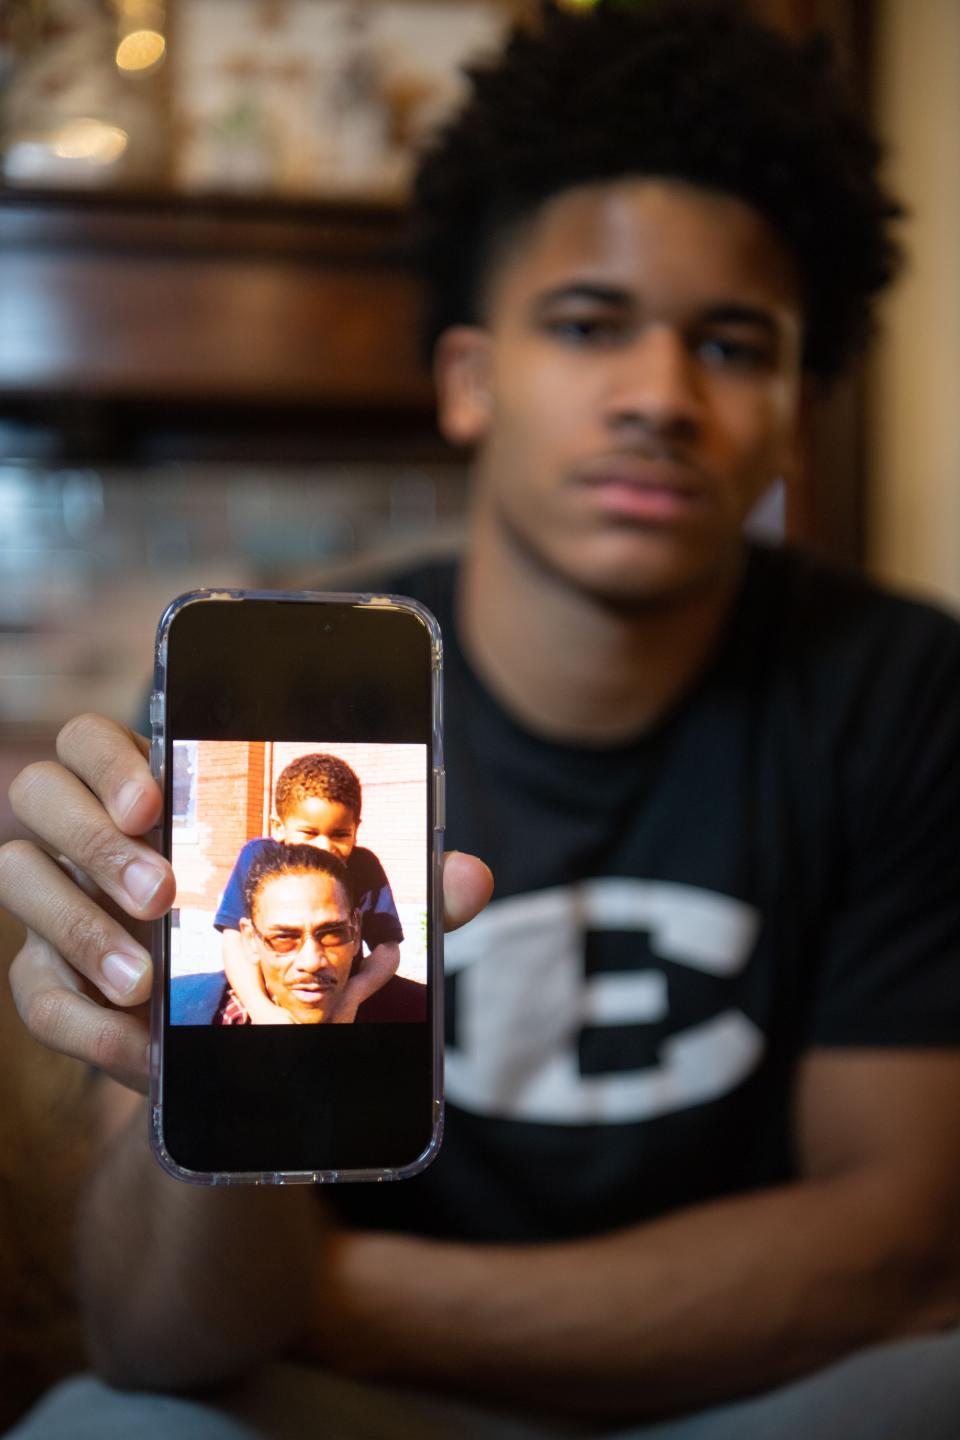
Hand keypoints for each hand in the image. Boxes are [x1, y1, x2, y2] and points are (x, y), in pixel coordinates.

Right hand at [0, 714, 492, 1089]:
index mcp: (156, 800)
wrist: (241, 1042)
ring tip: (144, 980)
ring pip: (16, 879)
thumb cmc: (288, 946)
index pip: (93, 741)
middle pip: (39, 795)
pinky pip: (32, 992)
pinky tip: (138, 1050)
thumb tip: (473, 878)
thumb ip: (405, 897)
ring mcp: (61, 908)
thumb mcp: (350, 920)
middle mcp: (93, 842)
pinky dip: (81, 1023)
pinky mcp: (50, 983)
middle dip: (92, 840)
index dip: (107, 758)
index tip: (155, 799)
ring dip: (76, 926)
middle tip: (161, 893)